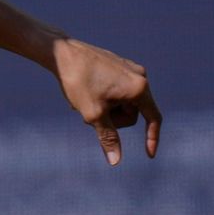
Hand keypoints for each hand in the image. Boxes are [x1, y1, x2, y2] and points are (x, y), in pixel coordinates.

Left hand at [52, 38, 161, 165]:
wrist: (60, 52)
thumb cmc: (78, 81)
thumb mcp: (93, 114)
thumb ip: (108, 137)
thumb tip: (115, 161)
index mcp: (139, 87)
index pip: (153, 118)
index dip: (152, 138)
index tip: (149, 155)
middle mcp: (139, 76)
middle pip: (132, 113)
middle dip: (112, 120)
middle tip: (88, 115)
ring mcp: (128, 68)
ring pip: (122, 103)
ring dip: (105, 109)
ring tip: (82, 102)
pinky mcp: (117, 65)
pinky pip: (116, 90)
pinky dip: (102, 98)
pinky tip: (83, 92)